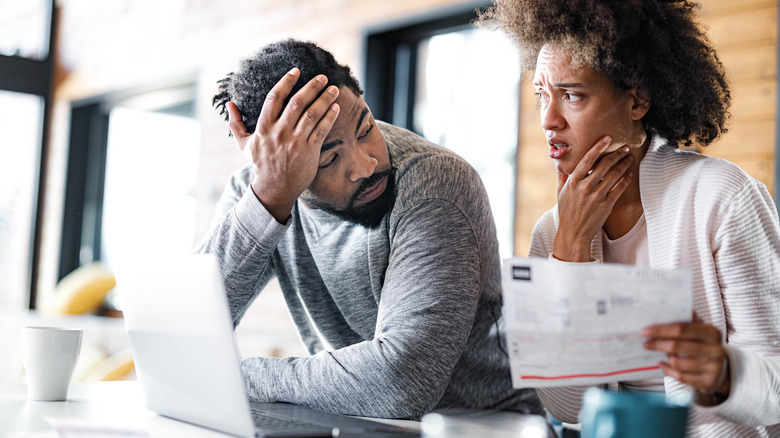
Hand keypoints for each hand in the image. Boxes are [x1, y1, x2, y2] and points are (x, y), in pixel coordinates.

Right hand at [226, 68, 340, 222]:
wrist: (274, 189)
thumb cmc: (260, 164)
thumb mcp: (244, 144)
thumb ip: (236, 123)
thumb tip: (229, 104)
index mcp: (263, 127)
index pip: (274, 98)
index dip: (286, 82)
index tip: (296, 71)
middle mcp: (279, 132)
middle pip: (297, 102)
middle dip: (311, 87)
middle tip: (322, 77)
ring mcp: (295, 142)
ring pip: (312, 114)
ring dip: (324, 99)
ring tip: (333, 88)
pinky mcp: (308, 151)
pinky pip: (321, 130)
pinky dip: (329, 117)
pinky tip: (335, 107)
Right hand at [552, 136, 633, 261]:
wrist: (574, 233)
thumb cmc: (567, 212)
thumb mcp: (560, 193)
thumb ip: (563, 176)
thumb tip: (561, 162)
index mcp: (573, 182)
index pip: (587, 159)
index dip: (598, 147)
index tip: (607, 138)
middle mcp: (585, 187)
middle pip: (604, 165)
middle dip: (617, 154)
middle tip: (625, 148)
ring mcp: (596, 196)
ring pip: (614, 175)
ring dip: (624, 164)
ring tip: (629, 158)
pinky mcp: (606, 205)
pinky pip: (619, 188)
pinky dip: (626, 179)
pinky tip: (629, 174)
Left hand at [642, 313, 730, 404]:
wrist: (721, 370)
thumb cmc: (703, 346)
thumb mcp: (699, 332)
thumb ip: (686, 322)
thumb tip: (666, 309)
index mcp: (712, 333)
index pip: (681, 329)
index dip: (661, 330)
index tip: (645, 331)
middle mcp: (715, 350)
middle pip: (676, 346)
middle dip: (657, 344)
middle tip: (645, 343)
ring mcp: (713, 367)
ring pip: (677, 363)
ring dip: (666, 358)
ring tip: (662, 354)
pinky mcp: (709, 382)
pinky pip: (681, 377)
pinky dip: (668, 370)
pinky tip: (664, 365)